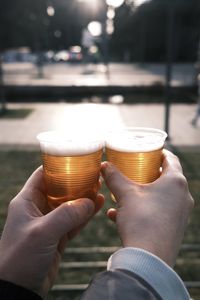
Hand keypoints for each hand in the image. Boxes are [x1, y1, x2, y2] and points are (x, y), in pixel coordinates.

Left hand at [0, 167, 103, 297]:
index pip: (42, 175)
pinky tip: (97, 206)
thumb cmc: (20, 258)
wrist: (19, 289)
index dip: (58, 167)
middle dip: (76, 182)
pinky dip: (85, 215)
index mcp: (27, 201)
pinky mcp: (57, 237)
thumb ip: (67, 215)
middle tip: (94, 175)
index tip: (76, 160)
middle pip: (59, 189)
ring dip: (84, 198)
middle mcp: (37, 209)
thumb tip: (90, 202)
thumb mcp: (43, 232)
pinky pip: (74, 221)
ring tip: (100, 188)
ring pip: (69, 205)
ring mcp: (48, 224)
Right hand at [101, 150, 193, 266]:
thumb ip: (114, 177)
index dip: (158, 153)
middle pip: (166, 178)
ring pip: (161, 196)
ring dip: (142, 193)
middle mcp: (183, 196)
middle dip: (147, 173)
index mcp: (176, 182)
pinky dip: (142, 209)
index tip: (146, 151)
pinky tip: (118, 215)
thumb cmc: (141, 220)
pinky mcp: (174, 227)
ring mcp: (180, 213)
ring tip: (124, 193)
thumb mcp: (125, 194)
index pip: (171, 159)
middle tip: (133, 170)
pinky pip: (158, 212)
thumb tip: (104, 165)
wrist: (149, 259)